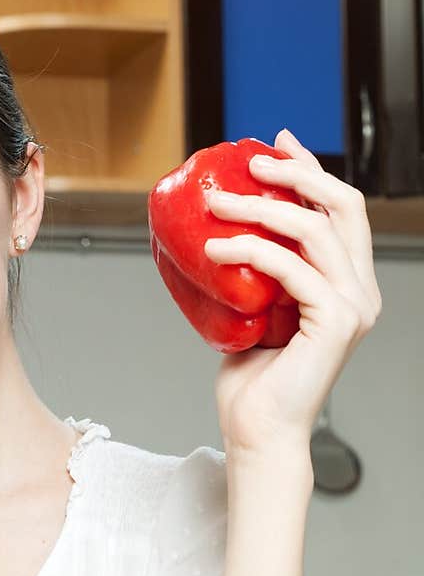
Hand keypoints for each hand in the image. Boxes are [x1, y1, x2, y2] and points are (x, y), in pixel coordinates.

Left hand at [202, 128, 381, 461]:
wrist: (257, 433)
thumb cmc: (252, 385)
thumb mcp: (253, 315)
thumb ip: (255, 280)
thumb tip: (220, 237)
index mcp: (347, 286)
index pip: (339, 213)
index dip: (311, 170)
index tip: (275, 143)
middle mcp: (360, 292)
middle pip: (342, 206)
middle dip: (297, 172)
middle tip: (249, 162)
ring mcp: (353, 306)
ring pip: (316, 229)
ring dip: (262, 208)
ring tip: (218, 205)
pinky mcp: (335, 321)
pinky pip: (292, 267)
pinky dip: (250, 251)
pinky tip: (215, 249)